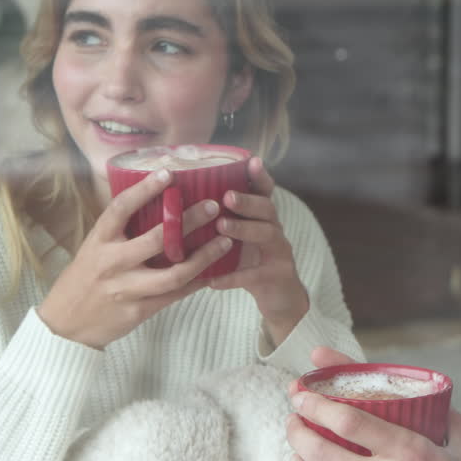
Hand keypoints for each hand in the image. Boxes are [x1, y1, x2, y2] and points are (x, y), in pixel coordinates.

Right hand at [38, 169, 232, 348]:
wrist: (66, 325)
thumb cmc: (85, 279)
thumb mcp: (94, 249)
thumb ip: (120, 231)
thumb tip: (155, 203)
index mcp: (99, 241)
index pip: (120, 209)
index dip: (144, 190)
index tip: (168, 174)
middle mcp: (112, 263)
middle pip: (156, 239)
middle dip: (187, 221)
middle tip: (212, 206)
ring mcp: (126, 288)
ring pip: (173, 274)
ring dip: (203, 257)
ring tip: (226, 242)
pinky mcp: (139, 310)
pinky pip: (174, 296)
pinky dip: (196, 283)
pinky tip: (214, 271)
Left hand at [208, 157, 309, 343]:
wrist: (280, 300)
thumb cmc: (252, 265)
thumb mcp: (240, 240)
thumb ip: (222, 223)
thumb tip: (180, 207)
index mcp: (264, 218)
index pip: (265, 192)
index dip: (260, 176)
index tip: (251, 160)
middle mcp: (275, 230)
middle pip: (267, 209)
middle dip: (247, 200)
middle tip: (227, 196)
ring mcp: (279, 253)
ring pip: (267, 234)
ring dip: (244, 229)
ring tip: (221, 227)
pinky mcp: (276, 277)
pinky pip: (254, 276)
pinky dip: (233, 277)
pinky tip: (213, 281)